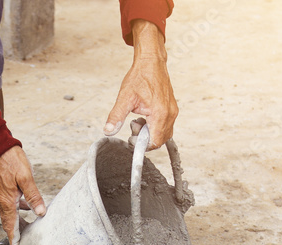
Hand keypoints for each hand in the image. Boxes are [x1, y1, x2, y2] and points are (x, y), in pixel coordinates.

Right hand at [0, 146, 45, 244]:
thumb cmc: (11, 160)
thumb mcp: (26, 177)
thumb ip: (33, 196)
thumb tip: (41, 213)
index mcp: (7, 200)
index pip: (10, 224)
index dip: (14, 236)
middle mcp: (2, 200)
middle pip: (8, 222)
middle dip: (15, 232)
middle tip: (23, 242)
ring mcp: (0, 194)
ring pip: (8, 213)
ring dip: (16, 222)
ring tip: (26, 228)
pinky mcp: (1, 189)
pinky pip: (8, 204)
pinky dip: (16, 210)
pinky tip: (25, 207)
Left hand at [104, 20, 177, 148]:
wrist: (151, 62)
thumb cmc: (140, 77)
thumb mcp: (124, 98)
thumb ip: (116, 117)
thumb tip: (108, 131)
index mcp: (159, 113)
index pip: (155, 141)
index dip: (142, 145)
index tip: (131, 138)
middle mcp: (170, 114)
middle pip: (160, 140)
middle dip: (145, 138)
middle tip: (133, 126)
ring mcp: (172, 111)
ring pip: (163, 134)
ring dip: (149, 132)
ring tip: (138, 119)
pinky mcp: (172, 109)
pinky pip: (165, 125)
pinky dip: (154, 126)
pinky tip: (144, 116)